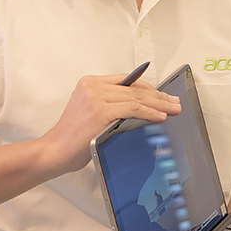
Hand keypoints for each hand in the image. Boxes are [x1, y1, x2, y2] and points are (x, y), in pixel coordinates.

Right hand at [41, 72, 180, 172]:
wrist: (56, 150)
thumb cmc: (73, 136)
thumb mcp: (90, 112)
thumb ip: (109, 103)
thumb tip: (139, 107)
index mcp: (89, 83)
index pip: (126, 80)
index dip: (148, 88)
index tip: (162, 96)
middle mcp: (92, 86)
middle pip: (134, 88)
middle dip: (158, 96)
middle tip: (174, 102)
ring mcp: (96, 96)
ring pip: (136, 97)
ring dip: (159, 104)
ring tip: (172, 109)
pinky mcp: (101, 109)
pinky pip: (133, 108)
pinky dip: (149, 112)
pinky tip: (160, 117)